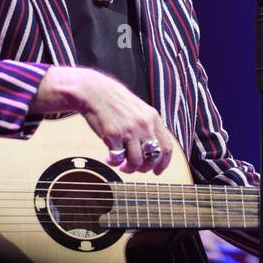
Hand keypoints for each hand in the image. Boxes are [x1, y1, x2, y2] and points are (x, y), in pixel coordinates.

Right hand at [33, 66, 173, 174]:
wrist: (95, 91)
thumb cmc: (116, 102)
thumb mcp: (140, 110)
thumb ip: (148, 127)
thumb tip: (153, 151)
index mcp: (153, 118)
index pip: (167, 147)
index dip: (163, 163)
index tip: (157, 171)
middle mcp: (144, 125)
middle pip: (153, 158)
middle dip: (144, 168)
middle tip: (134, 167)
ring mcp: (129, 130)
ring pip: (136, 162)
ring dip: (129, 168)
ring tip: (121, 165)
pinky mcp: (113, 135)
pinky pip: (117, 158)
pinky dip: (114, 162)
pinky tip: (109, 158)